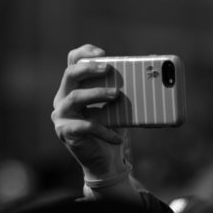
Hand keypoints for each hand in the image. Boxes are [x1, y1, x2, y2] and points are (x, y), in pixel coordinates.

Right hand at [52, 44, 130, 184]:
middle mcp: (62, 97)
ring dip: (97, 93)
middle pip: (70, 74)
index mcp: (74, 86)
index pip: (73, 61)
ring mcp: (61, 115)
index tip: (103, 53)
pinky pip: (86, 126)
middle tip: (108, 69)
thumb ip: (127, 89)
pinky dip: (104, 130)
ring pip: (75, 97)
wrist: (105, 160)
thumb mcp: (119, 106)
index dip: (85, 53)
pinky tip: (118, 137)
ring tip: (117, 95)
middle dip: (89, 68)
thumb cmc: (112, 128)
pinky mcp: (65, 132)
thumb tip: (151, 72)